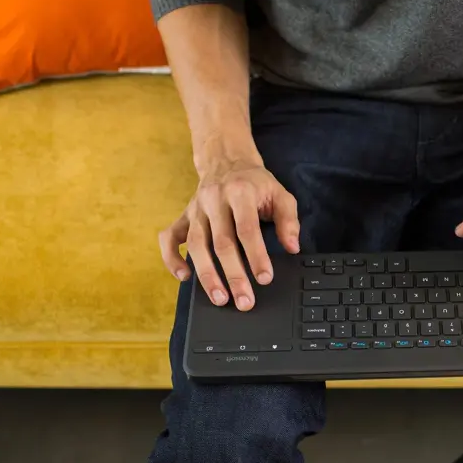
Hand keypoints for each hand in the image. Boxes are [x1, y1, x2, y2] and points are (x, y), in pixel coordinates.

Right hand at [159, 160, 299, 310]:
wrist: (227, 162)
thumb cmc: (256, 184)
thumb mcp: (280, 194)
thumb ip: (288, 220)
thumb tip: (292, 247)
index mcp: (240, 193)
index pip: (247, 229)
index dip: (256, 255)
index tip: (264, 278)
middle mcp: (214, 201)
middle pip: (221, 243)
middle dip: (233, 275)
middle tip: (244, 301)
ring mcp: (195, 210)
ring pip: (196, 245)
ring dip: (206, 274)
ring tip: (219, 299)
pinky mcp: (183, 216)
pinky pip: (170, 238)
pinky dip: (172, 259)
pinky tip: (184, 277)